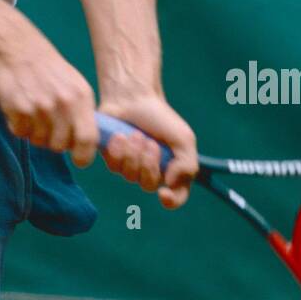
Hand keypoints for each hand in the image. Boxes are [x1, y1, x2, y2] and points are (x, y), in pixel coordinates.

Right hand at [0, 23, 99, 167]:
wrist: (15, 44)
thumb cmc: (45, 66)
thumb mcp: (73, 83)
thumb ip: (81, 111)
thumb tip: (85, 143)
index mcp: (81, 97)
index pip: (88, 139)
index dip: (84, 156)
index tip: (79, 160)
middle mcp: (63, 103)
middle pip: (61, 145)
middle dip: (52, 142)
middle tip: (45, 127)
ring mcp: (40, 106)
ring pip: (38, 140)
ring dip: (33, 133)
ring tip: (31, 111)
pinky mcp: (18, 107)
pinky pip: (19, 132)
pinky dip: (17, 126)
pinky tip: (17, 107)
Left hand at [98, 93, 197, 207]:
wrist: (134, 98)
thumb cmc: (160, 117)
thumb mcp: (183, 138)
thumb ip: (187, 164)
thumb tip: (171, 183)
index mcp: (173, 170)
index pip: (176, 197)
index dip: (171, 201)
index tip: (163, 194)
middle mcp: (152, 171)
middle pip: (148, 185)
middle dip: (148, 163)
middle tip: (149, 142)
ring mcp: (131, 167)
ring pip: (130, 175)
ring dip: (134, 153)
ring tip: (135, 134)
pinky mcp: (114, 158)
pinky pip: (114, 166)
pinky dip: (119, 150)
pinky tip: (120, 135)